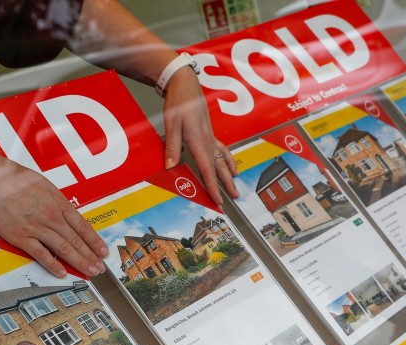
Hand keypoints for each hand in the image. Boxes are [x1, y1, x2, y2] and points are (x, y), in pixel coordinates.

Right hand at [0, 158, 107, 277]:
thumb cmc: (16, 180)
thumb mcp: (46, 186)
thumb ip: (58, 202)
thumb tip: (67, 214)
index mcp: (59, 204)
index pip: (83, 226)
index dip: (95, 241)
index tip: (103, 252)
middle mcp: (52, 217)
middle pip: (76, 240)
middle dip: (91, 256)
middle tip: (100, 269)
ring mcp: (37, 228)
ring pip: (64, 248)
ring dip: (79, 262)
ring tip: (89, 272)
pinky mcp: (21, 237)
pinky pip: (41, 254)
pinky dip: (53, 265)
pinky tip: (62, 273)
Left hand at [161, 67, 238, 204]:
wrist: (185, 84)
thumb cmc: (178, 103)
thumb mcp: (171, 125)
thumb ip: (172, 147)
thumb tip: (170, 167)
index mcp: (198, 140)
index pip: (207, 168)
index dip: (213, 186)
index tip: (218, 199)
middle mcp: (207, 140)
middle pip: (218, 167)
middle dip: (226, 184)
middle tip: (234, 198)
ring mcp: (210, 136)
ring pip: (222, 159)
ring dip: (229, 174)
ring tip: (235, 186)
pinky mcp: (210, 132)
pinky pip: (222, 150)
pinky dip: (228, 160)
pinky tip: (231, 166)